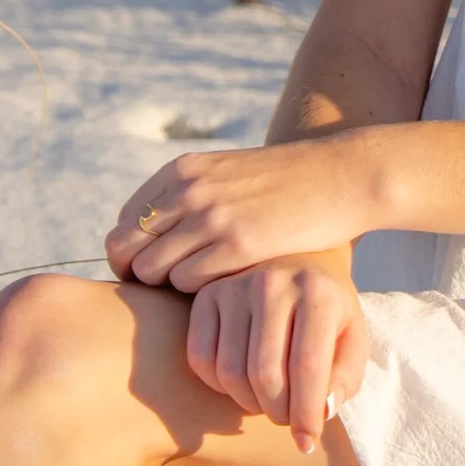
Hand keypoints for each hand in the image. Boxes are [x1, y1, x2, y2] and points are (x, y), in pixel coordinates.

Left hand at [105, 136, 374, 292]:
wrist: (340, 177)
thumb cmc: (284, 186)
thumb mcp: (226, 176)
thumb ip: (188, 198)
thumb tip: (147, 239)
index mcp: (182, 171)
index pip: (124, 223)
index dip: (131, 256)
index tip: (156, 274)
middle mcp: (189, 189)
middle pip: (126, 249)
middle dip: (139, 277)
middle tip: (169, 294)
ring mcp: (212, 214)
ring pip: (152, 270)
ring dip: (169, 288)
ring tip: (199, 293)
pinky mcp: (238, 242)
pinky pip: (187, 282)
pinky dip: (197, 293)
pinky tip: (223, 290)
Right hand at [182, 257, 369, 453]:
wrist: (298, 259)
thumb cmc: (328, 310)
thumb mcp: (352, 338)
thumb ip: (345, 378)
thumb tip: (321, 412)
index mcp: (318, 293)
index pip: (308, 367)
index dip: (306, 414)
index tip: (307, 441)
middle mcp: (273, 283)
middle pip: (265, 375)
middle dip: (277, 413)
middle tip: (287, 419)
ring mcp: (234, 285)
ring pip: (231, 372)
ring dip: (249, 404)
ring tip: (268, 401)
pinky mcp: (206, 294)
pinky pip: (200, 358)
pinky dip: (218, 385)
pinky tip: (239, 383)